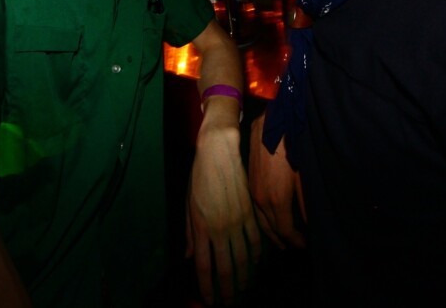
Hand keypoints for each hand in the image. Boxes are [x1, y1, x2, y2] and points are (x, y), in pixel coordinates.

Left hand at [185, 119, 260, 305]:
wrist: (219, 152)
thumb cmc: (199, 176)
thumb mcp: (188, 204)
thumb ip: (189, 233)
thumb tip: (189, 255)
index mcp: (200, 227)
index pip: (204, 266)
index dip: (207, 287)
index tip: (210, 300)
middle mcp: (219, 229)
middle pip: (226, 269)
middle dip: (227, 290)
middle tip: (229, 303)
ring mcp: (237, 222)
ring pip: (244, 259)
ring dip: (244, 278)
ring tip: (244, 290)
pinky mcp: (250, 213)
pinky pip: (257, 241)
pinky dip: (257, 257)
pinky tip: (256, 265)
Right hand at [248, 112, 305, 249]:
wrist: (270, 125)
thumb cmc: (292, 147)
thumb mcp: (303, 176)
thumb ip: (306, 203)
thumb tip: (310, 224)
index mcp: (276, 200)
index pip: (285, 231)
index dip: (296, 241)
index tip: (305, 245)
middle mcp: (261, 200)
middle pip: (271, 229)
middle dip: (283, 240)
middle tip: (294, 246)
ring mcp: (253, 191)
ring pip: (261, 220)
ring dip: (272, 232)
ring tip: (282, 239)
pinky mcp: (250, 183)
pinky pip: (256, 209)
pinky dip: (264, 219)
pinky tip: (271, 219)